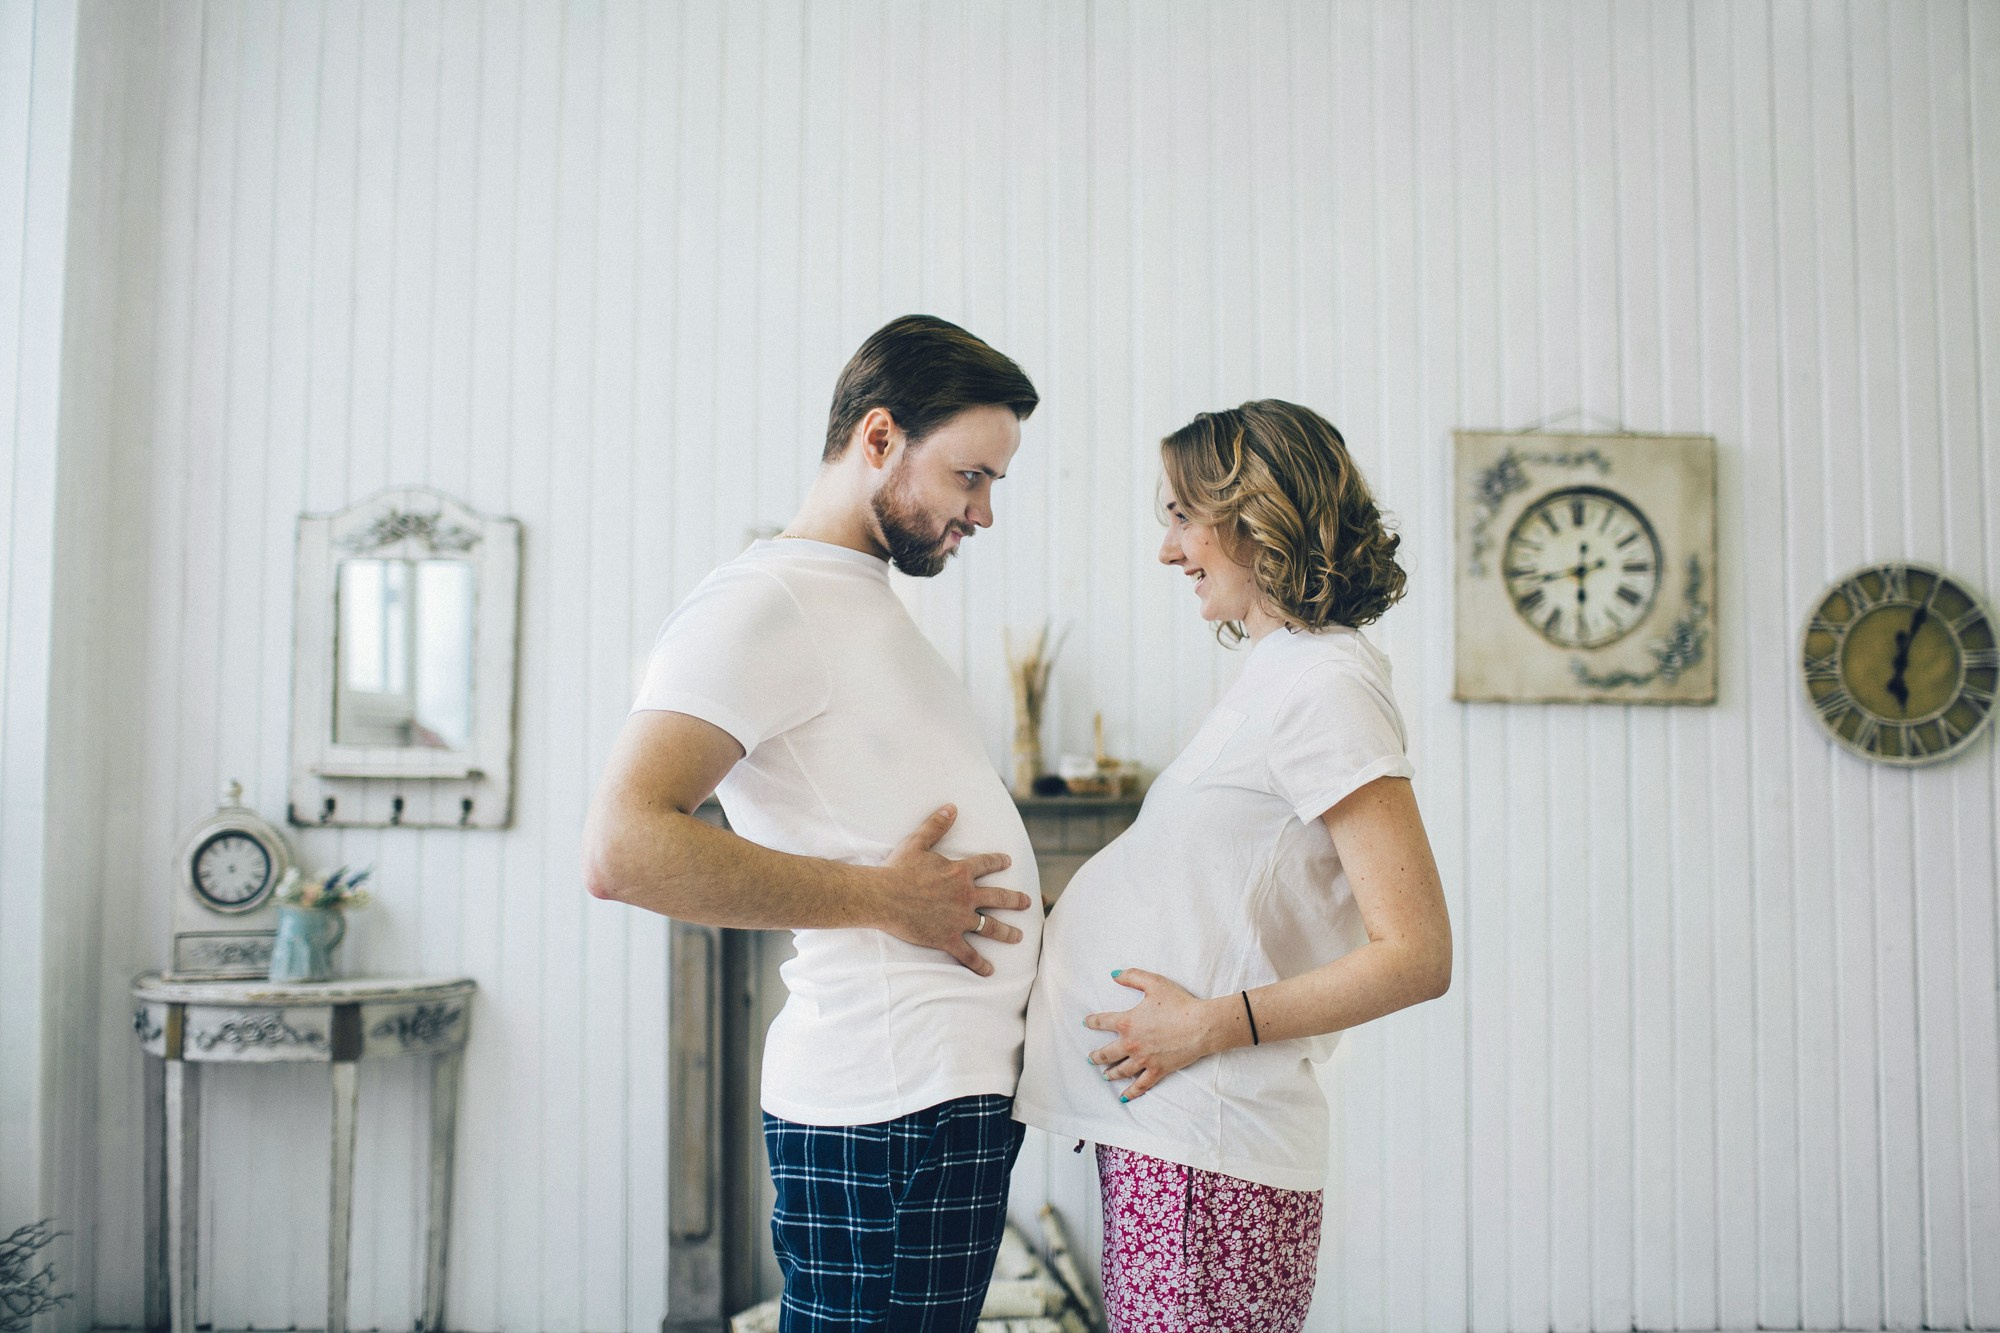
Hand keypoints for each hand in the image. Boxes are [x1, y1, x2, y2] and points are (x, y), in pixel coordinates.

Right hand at [878, 805, 1029, 975]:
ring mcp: (959, 919)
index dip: (998, 862)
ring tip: (1018, 937)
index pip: (986, 864)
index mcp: (960, 872)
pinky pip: (968, 954)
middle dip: (1015, 900)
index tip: (1008, 862)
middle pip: (998, 898)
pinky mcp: (948, 938)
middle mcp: (966, 896)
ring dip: (1006, 932)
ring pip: (990, 927)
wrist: (883, 897)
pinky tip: (990, 971)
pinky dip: (979, 964)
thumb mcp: (917, 842)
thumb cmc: (898, 869)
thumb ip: (936, 826)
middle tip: (1028, 902)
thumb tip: (951, 807)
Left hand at [1084, 969, 1224, 1101]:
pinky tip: (1123, 1097)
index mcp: (1127, 1022)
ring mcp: (1143, 1059)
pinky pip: (1141, 1085)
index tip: (1086, 1023)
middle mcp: (1131, 1043)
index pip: (1102, 1022)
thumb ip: (1132, 976)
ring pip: (1121, 1070)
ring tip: (1104, 1076)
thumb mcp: (1154, 983)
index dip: (1092, 1022)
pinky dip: (1131, 1092)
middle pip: (1107, 1053)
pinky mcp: (1157, 1070)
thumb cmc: (1179, 1003)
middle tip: (1091, 1058)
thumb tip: (1114, 974)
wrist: (1201, 1025)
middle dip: (1097, 1056)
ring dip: (1110, 1073)